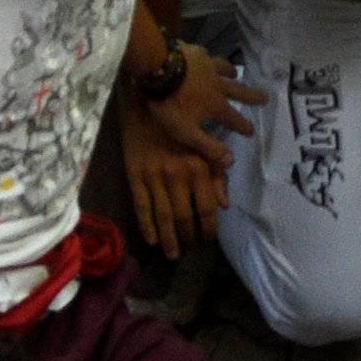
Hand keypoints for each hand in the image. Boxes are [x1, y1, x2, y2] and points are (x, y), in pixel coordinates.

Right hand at [122, 102, 230, 258]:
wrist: (147, 107)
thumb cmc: (182, 126)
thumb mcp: (205, 148)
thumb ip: (218, 175)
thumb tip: (225, 205)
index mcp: (198, 167)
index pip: (206, 207)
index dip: (209, 226)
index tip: (209, 238)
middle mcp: (177, 175)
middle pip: (184, 216)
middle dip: (189, 235)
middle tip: (191, 246)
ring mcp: (154, 178)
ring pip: (163, 216)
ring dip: (170, 238)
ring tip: (174, 253)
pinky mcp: (134, 177)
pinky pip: (141, 206)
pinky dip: (146, 226)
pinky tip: (152, 240)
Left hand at [141, 43, 267, 170]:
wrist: (158, 68)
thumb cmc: (170, 103)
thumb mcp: (187, 131)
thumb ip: (208, 146)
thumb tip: (232, 162)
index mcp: (216, 106)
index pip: (235, 119)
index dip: (244, 126)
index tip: (252, 132)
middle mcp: (218, 86)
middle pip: (240, 91)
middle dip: (253, 96)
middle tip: (265, 98)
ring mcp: (208, 67)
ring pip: (225, 69)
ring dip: (232, 73)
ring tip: (235, 73)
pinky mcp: (196, 53)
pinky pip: (206, 56)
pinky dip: (208, 59)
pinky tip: (205, 57)